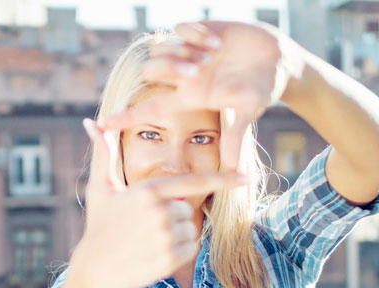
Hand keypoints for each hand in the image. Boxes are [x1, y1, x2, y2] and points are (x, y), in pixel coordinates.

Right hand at [75, 118, 248, 287]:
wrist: (96, 268)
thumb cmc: (99, 224)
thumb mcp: (99, 188)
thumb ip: (103, 155)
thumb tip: (92, 122)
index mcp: (148, 192)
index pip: (194, 182)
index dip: (224, 179)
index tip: (246, 176)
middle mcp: (160, 213)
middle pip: (187, 208)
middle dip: (172, 215)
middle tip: (145, 226)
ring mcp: (166, 237)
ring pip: (191, 228)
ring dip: (176, 234)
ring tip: (148, 240)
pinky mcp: (169, 259)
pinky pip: (191, 248)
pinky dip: (178, 251)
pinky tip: (154, 253)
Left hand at [98, 21, 303, 170]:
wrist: (278, 61)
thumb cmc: (262, 90)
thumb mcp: (247, 113)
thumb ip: (235, 137)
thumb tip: (231, 170)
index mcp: (190, 97)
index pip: (149, 109)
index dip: (125, 116)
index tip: (100, 124)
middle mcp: (184, 75)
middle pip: (150, 72)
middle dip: (171, 68)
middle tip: (200, 69)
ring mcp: (189, 52)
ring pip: (162, 48)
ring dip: (184, 50)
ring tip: (213, 54)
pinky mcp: (199, 30)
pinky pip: (180, 27)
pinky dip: (195, 32)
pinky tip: (216, 40)